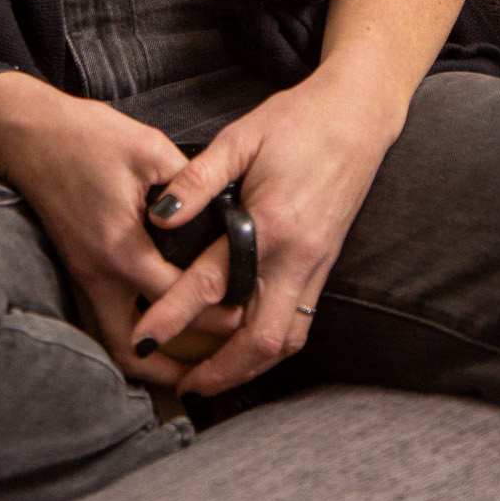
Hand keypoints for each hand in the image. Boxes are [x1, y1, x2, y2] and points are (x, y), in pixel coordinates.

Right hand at [0, 73, 229, 386]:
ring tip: (184, 363)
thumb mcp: (149, 148)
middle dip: (173, 368)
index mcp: (120, 248)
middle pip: (133, 350)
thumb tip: (224, 211)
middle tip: (213, 365)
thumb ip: (189, 185)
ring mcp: (81, 276)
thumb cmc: (85, 136)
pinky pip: (100, 321)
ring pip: (110, 342)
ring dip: (145, 359)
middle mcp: (96, 274)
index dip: (213, 311)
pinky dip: (128, 335)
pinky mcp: (75, 269)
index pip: (174, 298)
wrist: (28, 133)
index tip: (244, 314)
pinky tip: (152, 327)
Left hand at [130, 48, 407, 398]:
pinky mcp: (325, 265)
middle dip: (220, 370)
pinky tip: (247, 346)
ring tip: (211, 377)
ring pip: (286, 341)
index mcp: (272, 222)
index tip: (143, 338)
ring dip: (248, 366)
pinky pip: (300, 323)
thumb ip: (198, 179)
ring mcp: (317, 265)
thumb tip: (160, 216)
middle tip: (182, 385)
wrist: (356, 115)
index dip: (173, 315)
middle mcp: (298, 255)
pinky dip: (271, 346)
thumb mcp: (240, 137)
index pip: (214, 284)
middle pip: (260, 339)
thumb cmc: (296, 120)